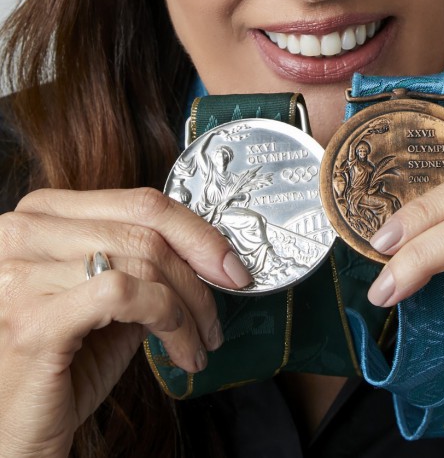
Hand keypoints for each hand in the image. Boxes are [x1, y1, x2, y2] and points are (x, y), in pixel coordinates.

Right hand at [0, 187, 249, 457]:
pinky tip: (177, 348)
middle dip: (200, 272)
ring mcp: (22, 274)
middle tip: (221, 311)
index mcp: (41, 214)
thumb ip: (140, 263)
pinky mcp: (34, 320)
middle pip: (145, 229)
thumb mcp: (104, 300)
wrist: (10, 436)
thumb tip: (207, 253)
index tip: (230, 263)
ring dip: (188, 308)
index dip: (196, 230)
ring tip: (199, 343)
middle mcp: (23, 232)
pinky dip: (167, 317)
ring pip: (142, 261)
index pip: (138, 201)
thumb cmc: (59, 367)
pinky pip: (125, 294)